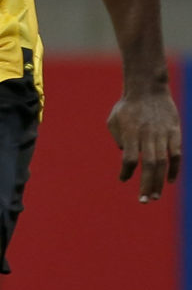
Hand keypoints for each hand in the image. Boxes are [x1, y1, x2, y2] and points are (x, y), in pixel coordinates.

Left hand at [107, 82, 181, 201]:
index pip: (129, 158)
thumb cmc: (127, 105)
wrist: (148, 88)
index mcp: (131, 133)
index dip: (127, 171)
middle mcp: (147, 135)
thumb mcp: (114, 120)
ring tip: (154, 196)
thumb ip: (118, 138)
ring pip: (163, 162)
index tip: (123, 179)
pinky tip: (170, 181)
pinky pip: (176, 154)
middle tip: (144, 201)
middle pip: (148, 165)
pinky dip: (174, 168)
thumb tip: (125, 155)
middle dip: (146, 185)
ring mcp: (163, 134)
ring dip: (159, 181)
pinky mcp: (174, 132)